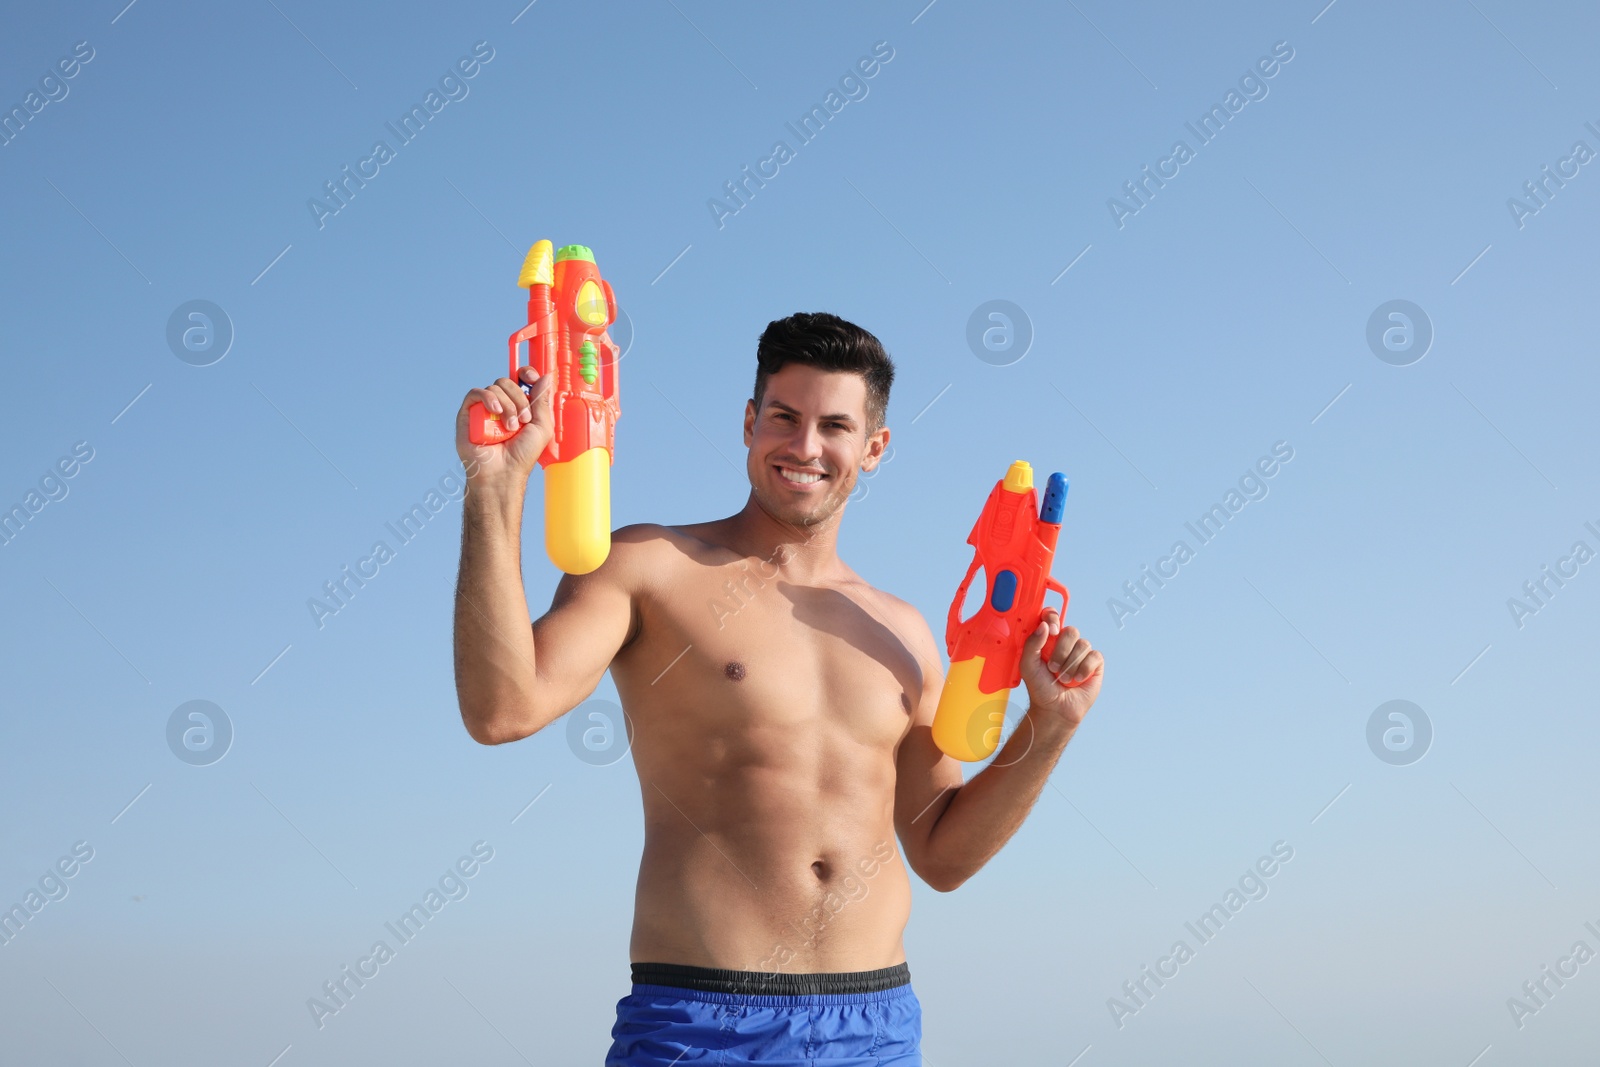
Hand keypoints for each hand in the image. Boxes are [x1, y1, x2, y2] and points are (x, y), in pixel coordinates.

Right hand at [454, 366, 554, 485]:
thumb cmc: (522, 455)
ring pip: (495, 387)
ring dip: (507, 405)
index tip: (531, 378)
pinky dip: (488, 398)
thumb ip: (543, 401)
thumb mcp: (542, 427)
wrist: (503, 472)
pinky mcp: (468, 413)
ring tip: (510, 428)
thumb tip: (546, 377)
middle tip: (523, 420)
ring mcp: (484, 408)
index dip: (526, 373)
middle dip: (519, 398)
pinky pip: (476, 393)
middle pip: (508, 381)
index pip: (519, 379)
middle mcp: (501, 405)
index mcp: (518, 405)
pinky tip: (495, 412)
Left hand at [1018, 608, 1102, 729]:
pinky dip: (1084, 669)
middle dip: (1061, 651)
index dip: (1053, 618)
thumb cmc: (1040, 687)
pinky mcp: (1095, 664)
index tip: (1052, 631)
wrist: (1054, 709)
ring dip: (1071, 664)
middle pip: (1071, 631)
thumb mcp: (1028, 665)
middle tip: (1053, 668)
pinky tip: (1077, 680)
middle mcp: (1066, 643)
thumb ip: (1032, 643)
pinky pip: (1094, 656)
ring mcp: (1081, 653)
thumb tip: (1044, 625)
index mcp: (1049, 639)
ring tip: (1063, 679)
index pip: (1052, 617)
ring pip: (1083, 644)